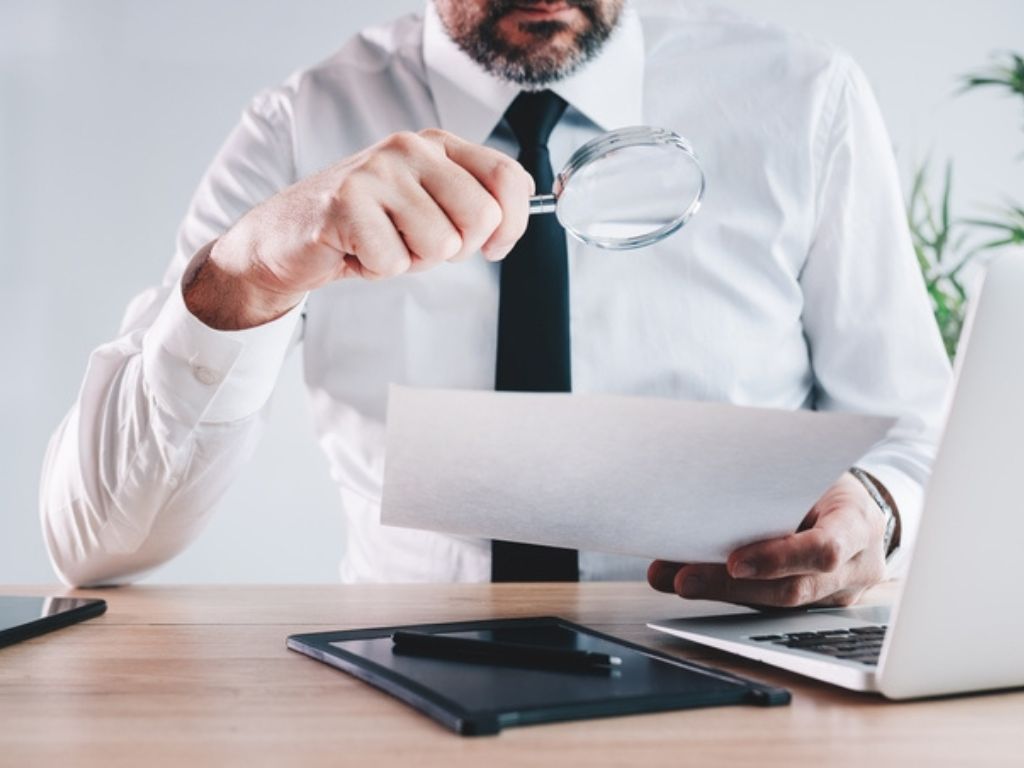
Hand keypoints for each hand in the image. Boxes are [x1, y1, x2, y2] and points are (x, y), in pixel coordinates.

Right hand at [185, 129, 533, 328]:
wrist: (288, 237)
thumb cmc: (365, 225)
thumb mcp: (427, 207)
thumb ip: (472, 206)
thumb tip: (510, 225)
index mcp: (437, 145)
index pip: (508, 178)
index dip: (512, 224)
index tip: (495, 246)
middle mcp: (409, 148)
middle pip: (481, 217)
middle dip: (456, 249)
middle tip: (417, 243)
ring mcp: (377, 172)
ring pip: (440, 245)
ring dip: (411, 260)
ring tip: (381, 242)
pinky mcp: (346, 203)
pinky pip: (394, 261)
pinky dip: (377, 270)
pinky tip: (356, 249)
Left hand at [647, 472, 888, 607]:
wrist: (854, 506)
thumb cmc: (826, 482)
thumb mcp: (811, 471)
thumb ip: (775, 485)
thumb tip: (705, 488)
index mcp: (858, 524)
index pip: (826, 549)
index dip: (780, 559)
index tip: (735, 562)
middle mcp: (856, 567)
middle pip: (793, 589)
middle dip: (732, 586)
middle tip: (683, 577)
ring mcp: (838, 594)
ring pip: (775, 605)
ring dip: (718, 591)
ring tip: (672, 578)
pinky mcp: (814, 607)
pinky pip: (767, 606)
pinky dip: (725, 592)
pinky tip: (689, 579)